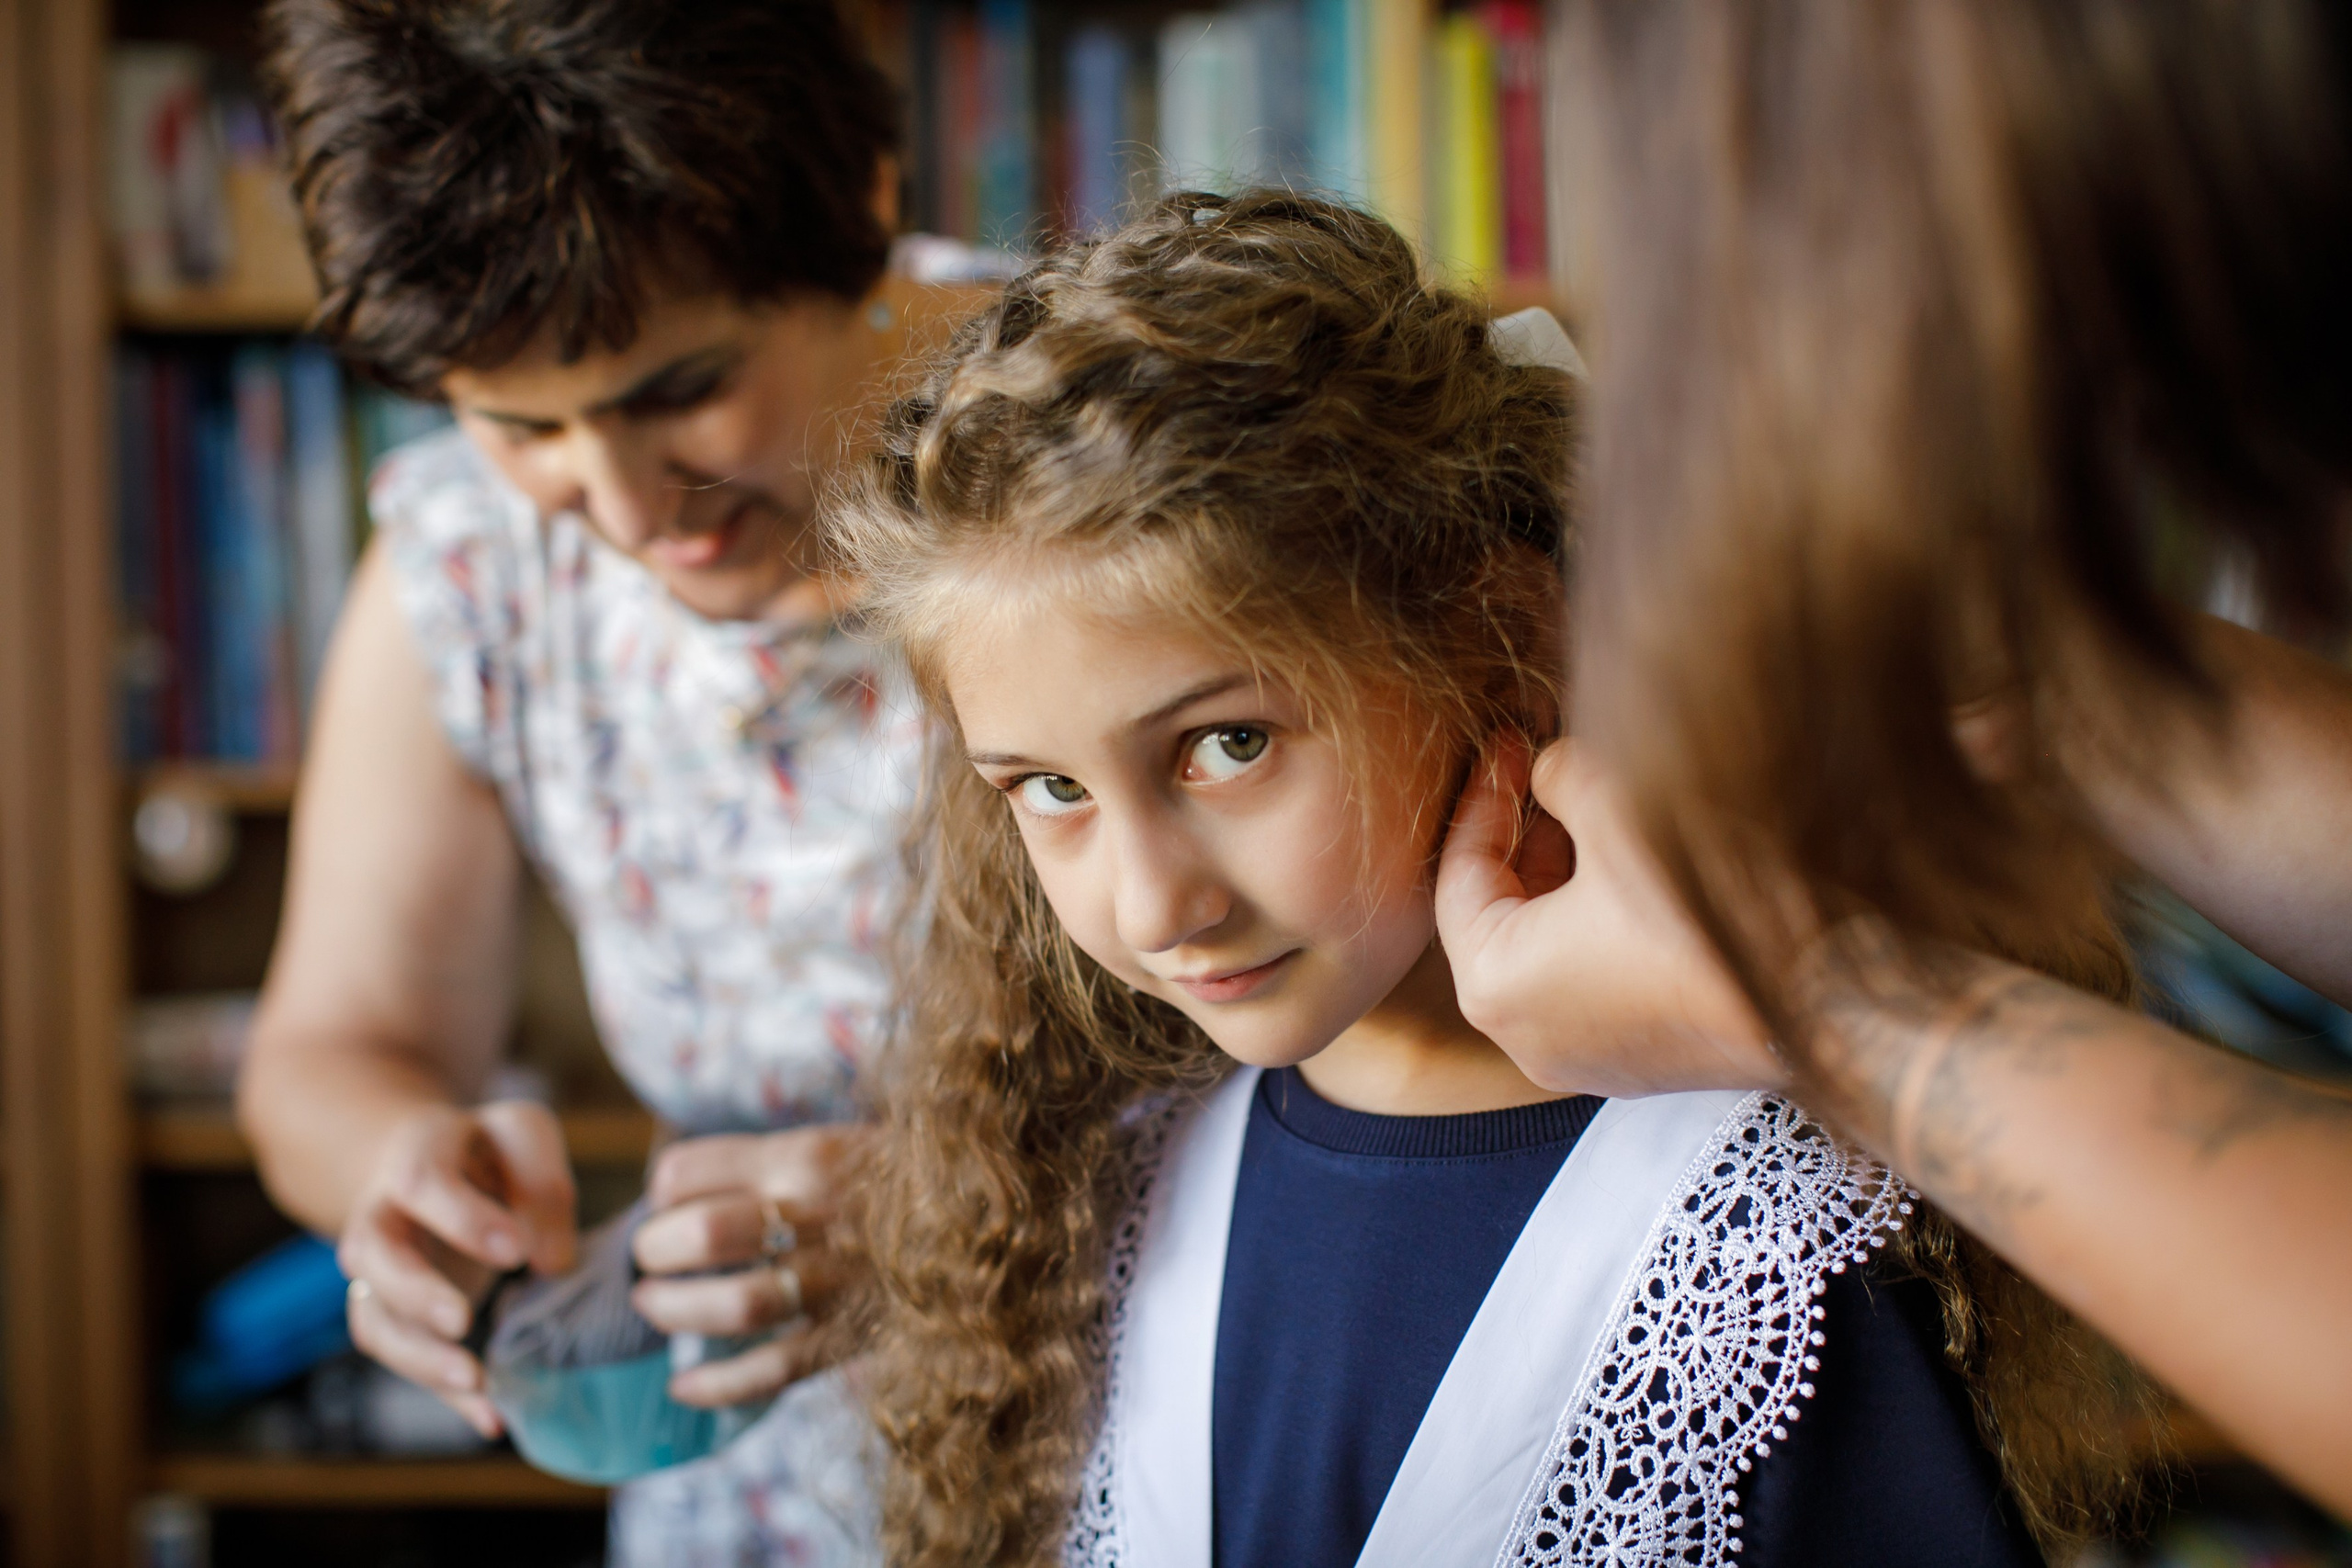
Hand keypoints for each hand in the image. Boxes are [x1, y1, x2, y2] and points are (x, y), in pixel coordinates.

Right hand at [337, 1100, 577, 1436]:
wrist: (432, 1165)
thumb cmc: (488, 1150)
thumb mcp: (523, 1137)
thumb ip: (540, 1185)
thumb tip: (552, 1262)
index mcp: (416, 1156)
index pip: (422, 1182)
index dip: (463, 1218)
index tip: (516, 1250)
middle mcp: (381, 1217)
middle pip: (372, 1256)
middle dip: (415, 1293)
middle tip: (463, 1321)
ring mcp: (379, 1274)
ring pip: (375, 1320)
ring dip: (421, 1359)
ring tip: (478, 1383)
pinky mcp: (396, 1318)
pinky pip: (404, 1359)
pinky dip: (442, 1393)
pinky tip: (492, 1417)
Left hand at [629, 1123, 870, 1408]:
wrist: (994, 1216)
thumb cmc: (898, 1177)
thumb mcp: (835, 1142)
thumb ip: (765, 1163)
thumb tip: (672, 1191)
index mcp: (809, 1156)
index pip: (692, 1170)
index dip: (662, 1187)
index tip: (664, 1199)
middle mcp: (821, 1216)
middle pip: (705, 1235)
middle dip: (657, 1248)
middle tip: (649, 1255)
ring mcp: (838, 1281)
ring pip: (735, 1305)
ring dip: (676, 1310)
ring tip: (653, 1304)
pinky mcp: (853, 1336)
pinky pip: (775, 1370)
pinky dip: (720, 1386)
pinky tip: (682, 1387)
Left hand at [1435, 735, 1784, 1096]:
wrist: (1836, 996)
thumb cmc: (1710, 906)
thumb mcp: (1622, 811)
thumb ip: (1564, 776)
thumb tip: (1549, 769)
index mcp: (1495, 987)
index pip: (1457, 877)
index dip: (1485, 796)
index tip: (1511, 745)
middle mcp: (1528, 1041)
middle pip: (1501, 916)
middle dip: (1526, 835)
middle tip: (1550, 765)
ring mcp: (1591, 1061)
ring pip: (1550, 948)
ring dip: (1567, 874)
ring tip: (1600, 804)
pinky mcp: (1647, 1063)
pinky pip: (1596, 980)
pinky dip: (1600, 921)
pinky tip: (1641, 864)